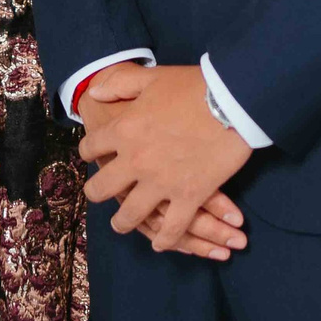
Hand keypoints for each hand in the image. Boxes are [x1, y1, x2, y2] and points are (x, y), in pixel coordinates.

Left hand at [80, 65, 252, 253]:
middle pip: (101, 189)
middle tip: (98, 195)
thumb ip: (118, 84)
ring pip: (130, 215)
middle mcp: (135, 161)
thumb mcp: (150, 77)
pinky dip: (164, 239)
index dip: (88, 151)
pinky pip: (171, 228)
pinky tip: (160, 243)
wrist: (232, 100)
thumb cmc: (192, 86)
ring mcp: (161, 182)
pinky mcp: (189, 196)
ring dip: (123, 223)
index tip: (91, 155)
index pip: (91, 147)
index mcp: (123, 130)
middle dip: (96, 193)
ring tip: (122, 224)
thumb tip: (93, 93)